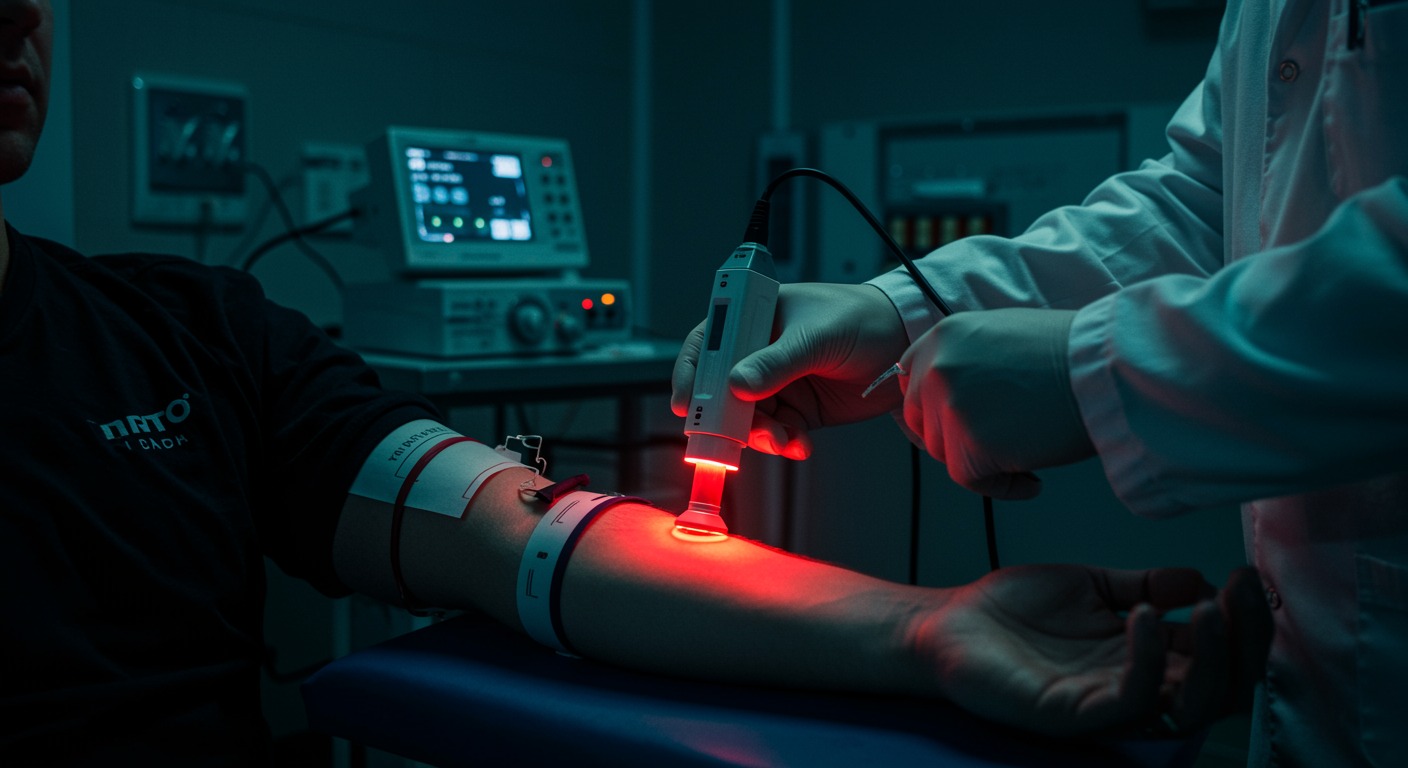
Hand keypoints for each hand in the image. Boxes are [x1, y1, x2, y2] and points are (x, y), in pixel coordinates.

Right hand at [670, 283, 909, 458]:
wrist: (907, 341)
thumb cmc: (861, 318)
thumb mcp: (817, 336)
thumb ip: (777, 362)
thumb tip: (736, 385)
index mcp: (754, 318)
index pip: (706, 342)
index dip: (690, 372)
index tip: (687, 402)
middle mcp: (759, 352)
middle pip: (720, 388)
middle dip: (723, 416)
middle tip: (730, 438)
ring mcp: (778, 383)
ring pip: (747, 417)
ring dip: (759, 434)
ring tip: (783, 439)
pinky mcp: (799, 409)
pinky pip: (777, 432)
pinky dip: (784, 443)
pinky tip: (800, 443)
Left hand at [898, 307, 1094, 498]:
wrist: (1107, 369)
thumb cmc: (1071, 354)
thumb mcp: (1000, 335)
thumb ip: (966, 360)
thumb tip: (952, 396)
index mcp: (943, 336)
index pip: (911, 382)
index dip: (932, 408)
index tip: (958, 423)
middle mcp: (937, 368)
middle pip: (921, 421)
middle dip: (952, 437)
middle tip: (993, 444)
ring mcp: (950, 406)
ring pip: (944, 453)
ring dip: (979, 462)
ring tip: (1024, 453)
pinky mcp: (970, 444)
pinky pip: (971, 480)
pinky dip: (1002, 486)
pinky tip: (1032, 479)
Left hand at [920, 564, 1270, 736]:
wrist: (949, 621)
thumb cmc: (1014, 610)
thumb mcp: (1091, 586)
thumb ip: (1146, 585)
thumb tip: (1200, 577)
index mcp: (1146, 659)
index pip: (1221, 655)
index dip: (1243, 620)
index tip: (1248, 574)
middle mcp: (1136, 688)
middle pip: (1222, 686)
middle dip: (1246, 639)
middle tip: (1244, 589)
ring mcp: (1105, 706)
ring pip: (1188, 705)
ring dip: (1212, 657)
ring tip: (1211, 606)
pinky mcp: (1071, 715)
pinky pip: (1127, 698)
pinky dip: (1145, 659)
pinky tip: (1144, 615)